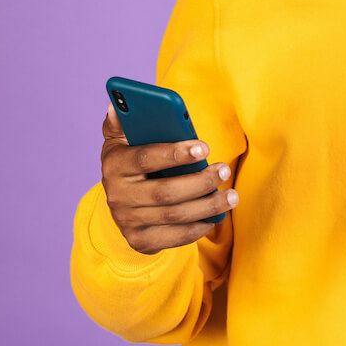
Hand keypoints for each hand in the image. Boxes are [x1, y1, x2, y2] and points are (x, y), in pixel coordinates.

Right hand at [100, 102, 238, 254]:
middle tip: (224, 170)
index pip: (145, 158)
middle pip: (164, 193)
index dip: (175, 153)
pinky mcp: (138, 240)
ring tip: (231, 196)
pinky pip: (174, 238)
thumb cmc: (131, 161)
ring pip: (174, 216)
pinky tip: (215, 217)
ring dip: (207, 207)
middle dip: (200, 182)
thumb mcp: (121, 139)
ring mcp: (127, 221)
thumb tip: (115, 104)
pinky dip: (197, 228)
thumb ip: (122, 122)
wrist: (120, 202)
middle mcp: (117, 195)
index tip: (204, 148)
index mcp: (115, 164)